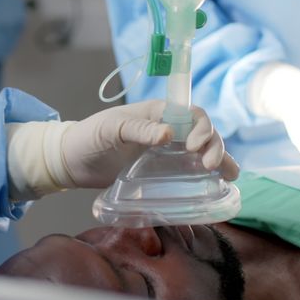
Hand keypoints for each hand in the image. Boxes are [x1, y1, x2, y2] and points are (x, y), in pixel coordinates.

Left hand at [5, 100, 237, 201]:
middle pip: (204, 132)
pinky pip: (191, 171)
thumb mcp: (110, 129)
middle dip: (215, 146)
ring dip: (220, 159)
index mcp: (158, 114)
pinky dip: (209, 176)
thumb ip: (137, 129)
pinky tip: (220, 185)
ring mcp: (167, 152)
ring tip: (227, 176)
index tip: (196, 147)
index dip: (203, 127)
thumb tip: (169, 134)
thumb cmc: (88, 138)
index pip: (192, 114)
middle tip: (210, 167)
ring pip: (204, 151)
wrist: (72, 161)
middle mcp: (168, 130)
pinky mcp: (163, 171)